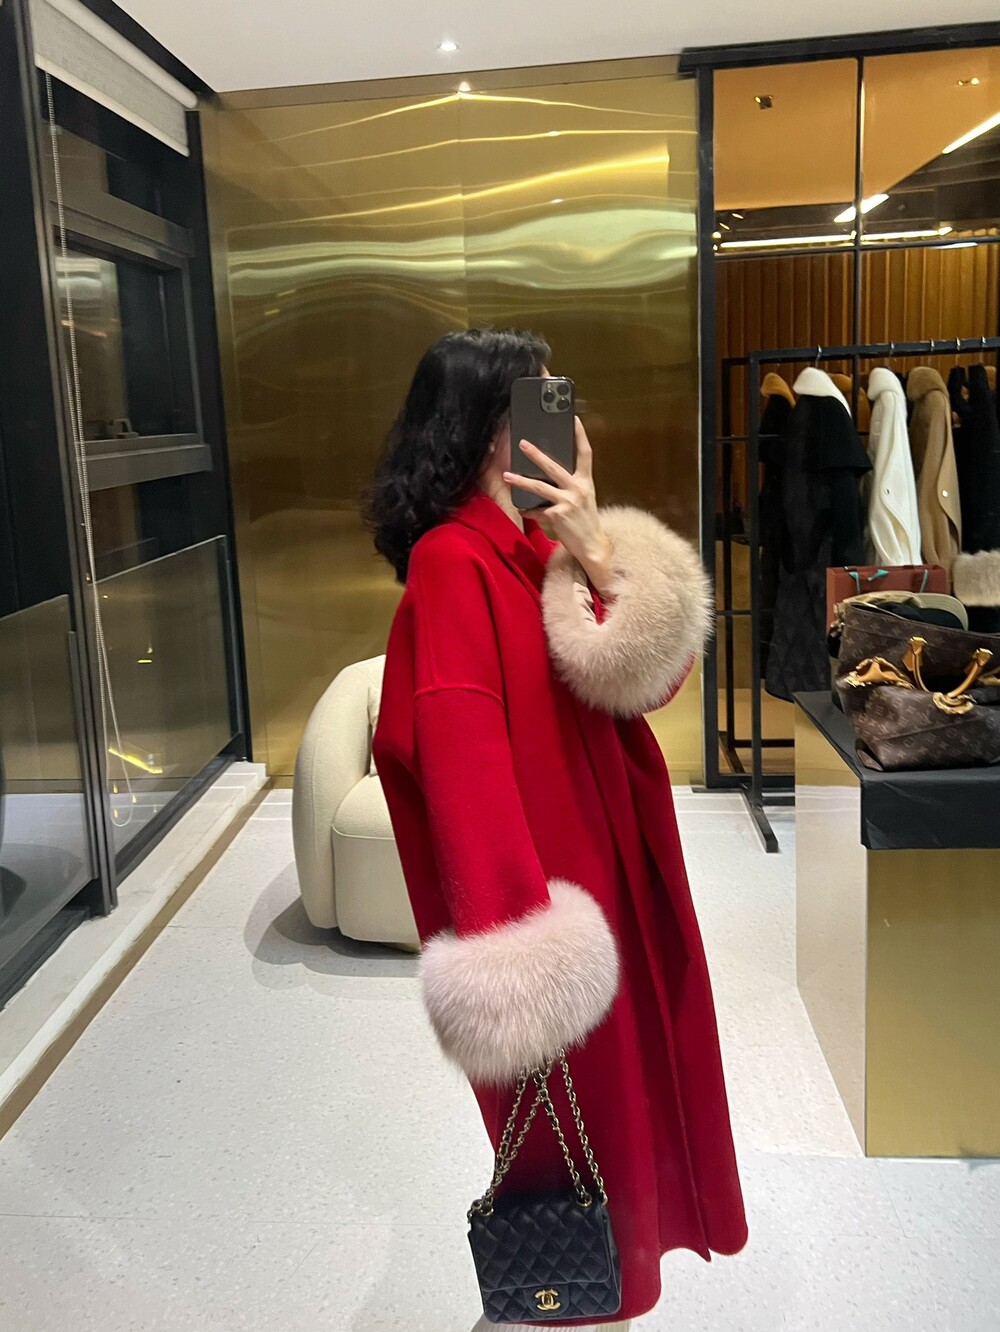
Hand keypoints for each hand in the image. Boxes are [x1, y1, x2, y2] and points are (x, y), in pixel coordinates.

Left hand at [503, 418, 614, 594]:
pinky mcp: (557, 516)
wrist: (592, 545)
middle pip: (553, 466)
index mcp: (586, 481)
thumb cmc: (585, 520)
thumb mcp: (583, 497)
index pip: (585, 453)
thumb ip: (571, 484)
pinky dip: (528, 509)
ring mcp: (568, 502)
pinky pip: (537, 510)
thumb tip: (549, 473)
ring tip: (507, 475)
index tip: (574, 419)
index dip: (580, 435)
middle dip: (536, 454)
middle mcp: (578, 489)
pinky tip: (521, 508)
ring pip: (539, 487)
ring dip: (521, 480)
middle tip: (522, 443)